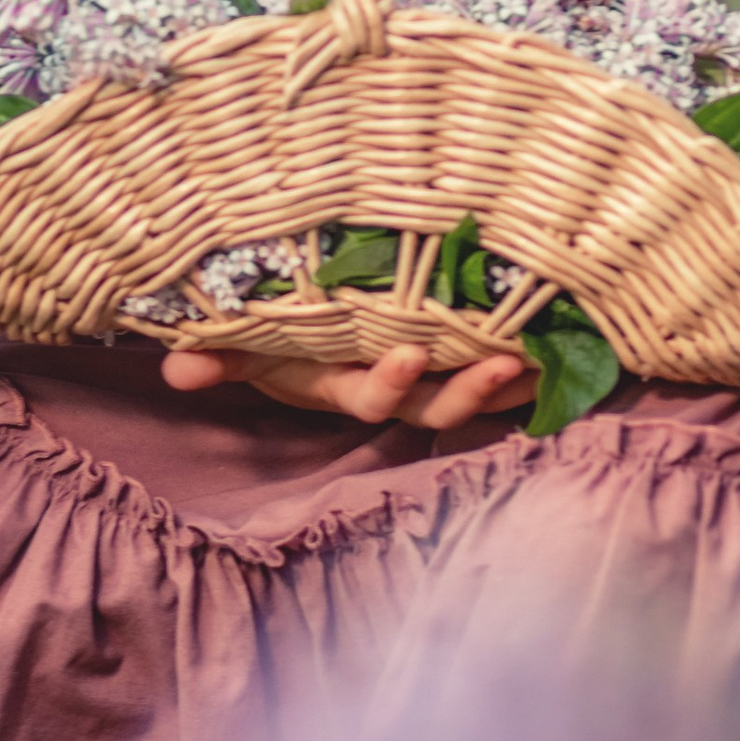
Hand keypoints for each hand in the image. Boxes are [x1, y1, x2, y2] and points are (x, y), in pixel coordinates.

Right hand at [158, 333, 533, 428]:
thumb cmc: (276, 337)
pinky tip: (563, 349)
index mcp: (341, 385)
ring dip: (509, 384)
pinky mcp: (449, 363)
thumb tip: (176, 369)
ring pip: (470, 394)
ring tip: (545, 360)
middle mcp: (389, 388)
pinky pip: (494, 375)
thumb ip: (219, 357)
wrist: (302, 334)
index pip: (369, 395)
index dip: (390, 381)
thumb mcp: (246, 346)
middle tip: (501, 362)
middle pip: (434, 406)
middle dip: (467, 390)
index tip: (409, 352)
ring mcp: (423, 380)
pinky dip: (528, 369)